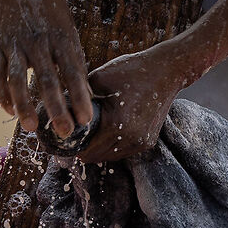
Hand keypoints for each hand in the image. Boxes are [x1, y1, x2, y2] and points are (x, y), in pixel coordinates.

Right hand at [0, 0, 94, 142]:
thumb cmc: (47, 5)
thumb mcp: (67, 25)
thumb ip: (74, 57)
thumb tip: (85, 91)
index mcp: (61, 36)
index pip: (73, 72)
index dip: (79, 97)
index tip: (85, 119)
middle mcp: (38, 41)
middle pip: (48, 79)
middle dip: (56, 108)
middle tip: (64, 132)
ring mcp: (15, 43)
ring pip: (18, 78)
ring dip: (24, 104)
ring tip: (30, 127)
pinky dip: (1, 93)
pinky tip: (8, 110)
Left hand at [73, 46, 186, 162]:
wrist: (166, 70)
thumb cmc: (132, 70)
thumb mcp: (99, 78)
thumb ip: (78, 96)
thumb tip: (60, 107)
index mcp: (117, 124)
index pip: (87, 150)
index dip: (72, 146)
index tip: (65, 137)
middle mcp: (131, 138)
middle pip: (97, 157)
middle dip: (83, 148)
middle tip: (73, 136)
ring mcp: (141, 142)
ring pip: (110, 156)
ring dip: (98, 149)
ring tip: (88, 134)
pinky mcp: (148, 141)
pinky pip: (123, 151)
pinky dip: (112, 145)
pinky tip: (104, 131)